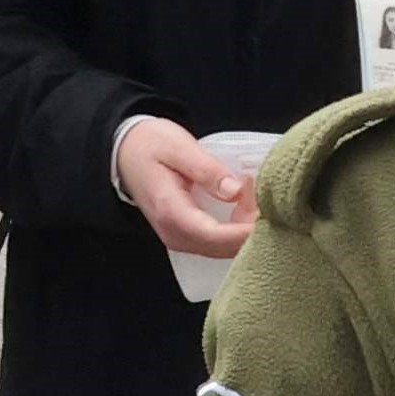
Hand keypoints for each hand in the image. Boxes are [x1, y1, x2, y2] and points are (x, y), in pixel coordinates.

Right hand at [115, 118, 260, 258]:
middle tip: (262, 191)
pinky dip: (238, 227)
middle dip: (252, 227)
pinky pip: (220, 243)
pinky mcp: (188, 237)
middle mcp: (175, 235)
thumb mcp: (178, 147)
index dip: (248, 230)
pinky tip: (241, 202)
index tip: (270, 212)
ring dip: (246, 227)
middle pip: (225, 248)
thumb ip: (207, 170)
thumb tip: (236, 192)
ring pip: (226, 249)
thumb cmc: (149, 146)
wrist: (124, 153)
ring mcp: (181, 240)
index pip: (217, 236)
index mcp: (172, 213)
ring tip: (250, 191)